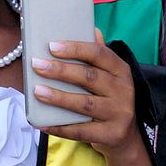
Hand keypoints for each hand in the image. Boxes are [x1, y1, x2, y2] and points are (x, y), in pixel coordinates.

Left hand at [31, 32, 144, 159]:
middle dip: (61, 70)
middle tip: (37, 65)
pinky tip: (42, 122)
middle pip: (90, 77)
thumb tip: (91, 29)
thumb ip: (99, 56)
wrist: (128, 136)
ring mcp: (119, 113)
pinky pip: (81, 131)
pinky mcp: (112, 134)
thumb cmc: (111, 100)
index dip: (76, 49)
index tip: (52, 46)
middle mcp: (124, 90)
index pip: (100, 54)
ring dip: (58, 97)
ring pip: (84, 104)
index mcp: (121, 71)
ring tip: (37, 91)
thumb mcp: (111, 77)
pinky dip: (60, 127)